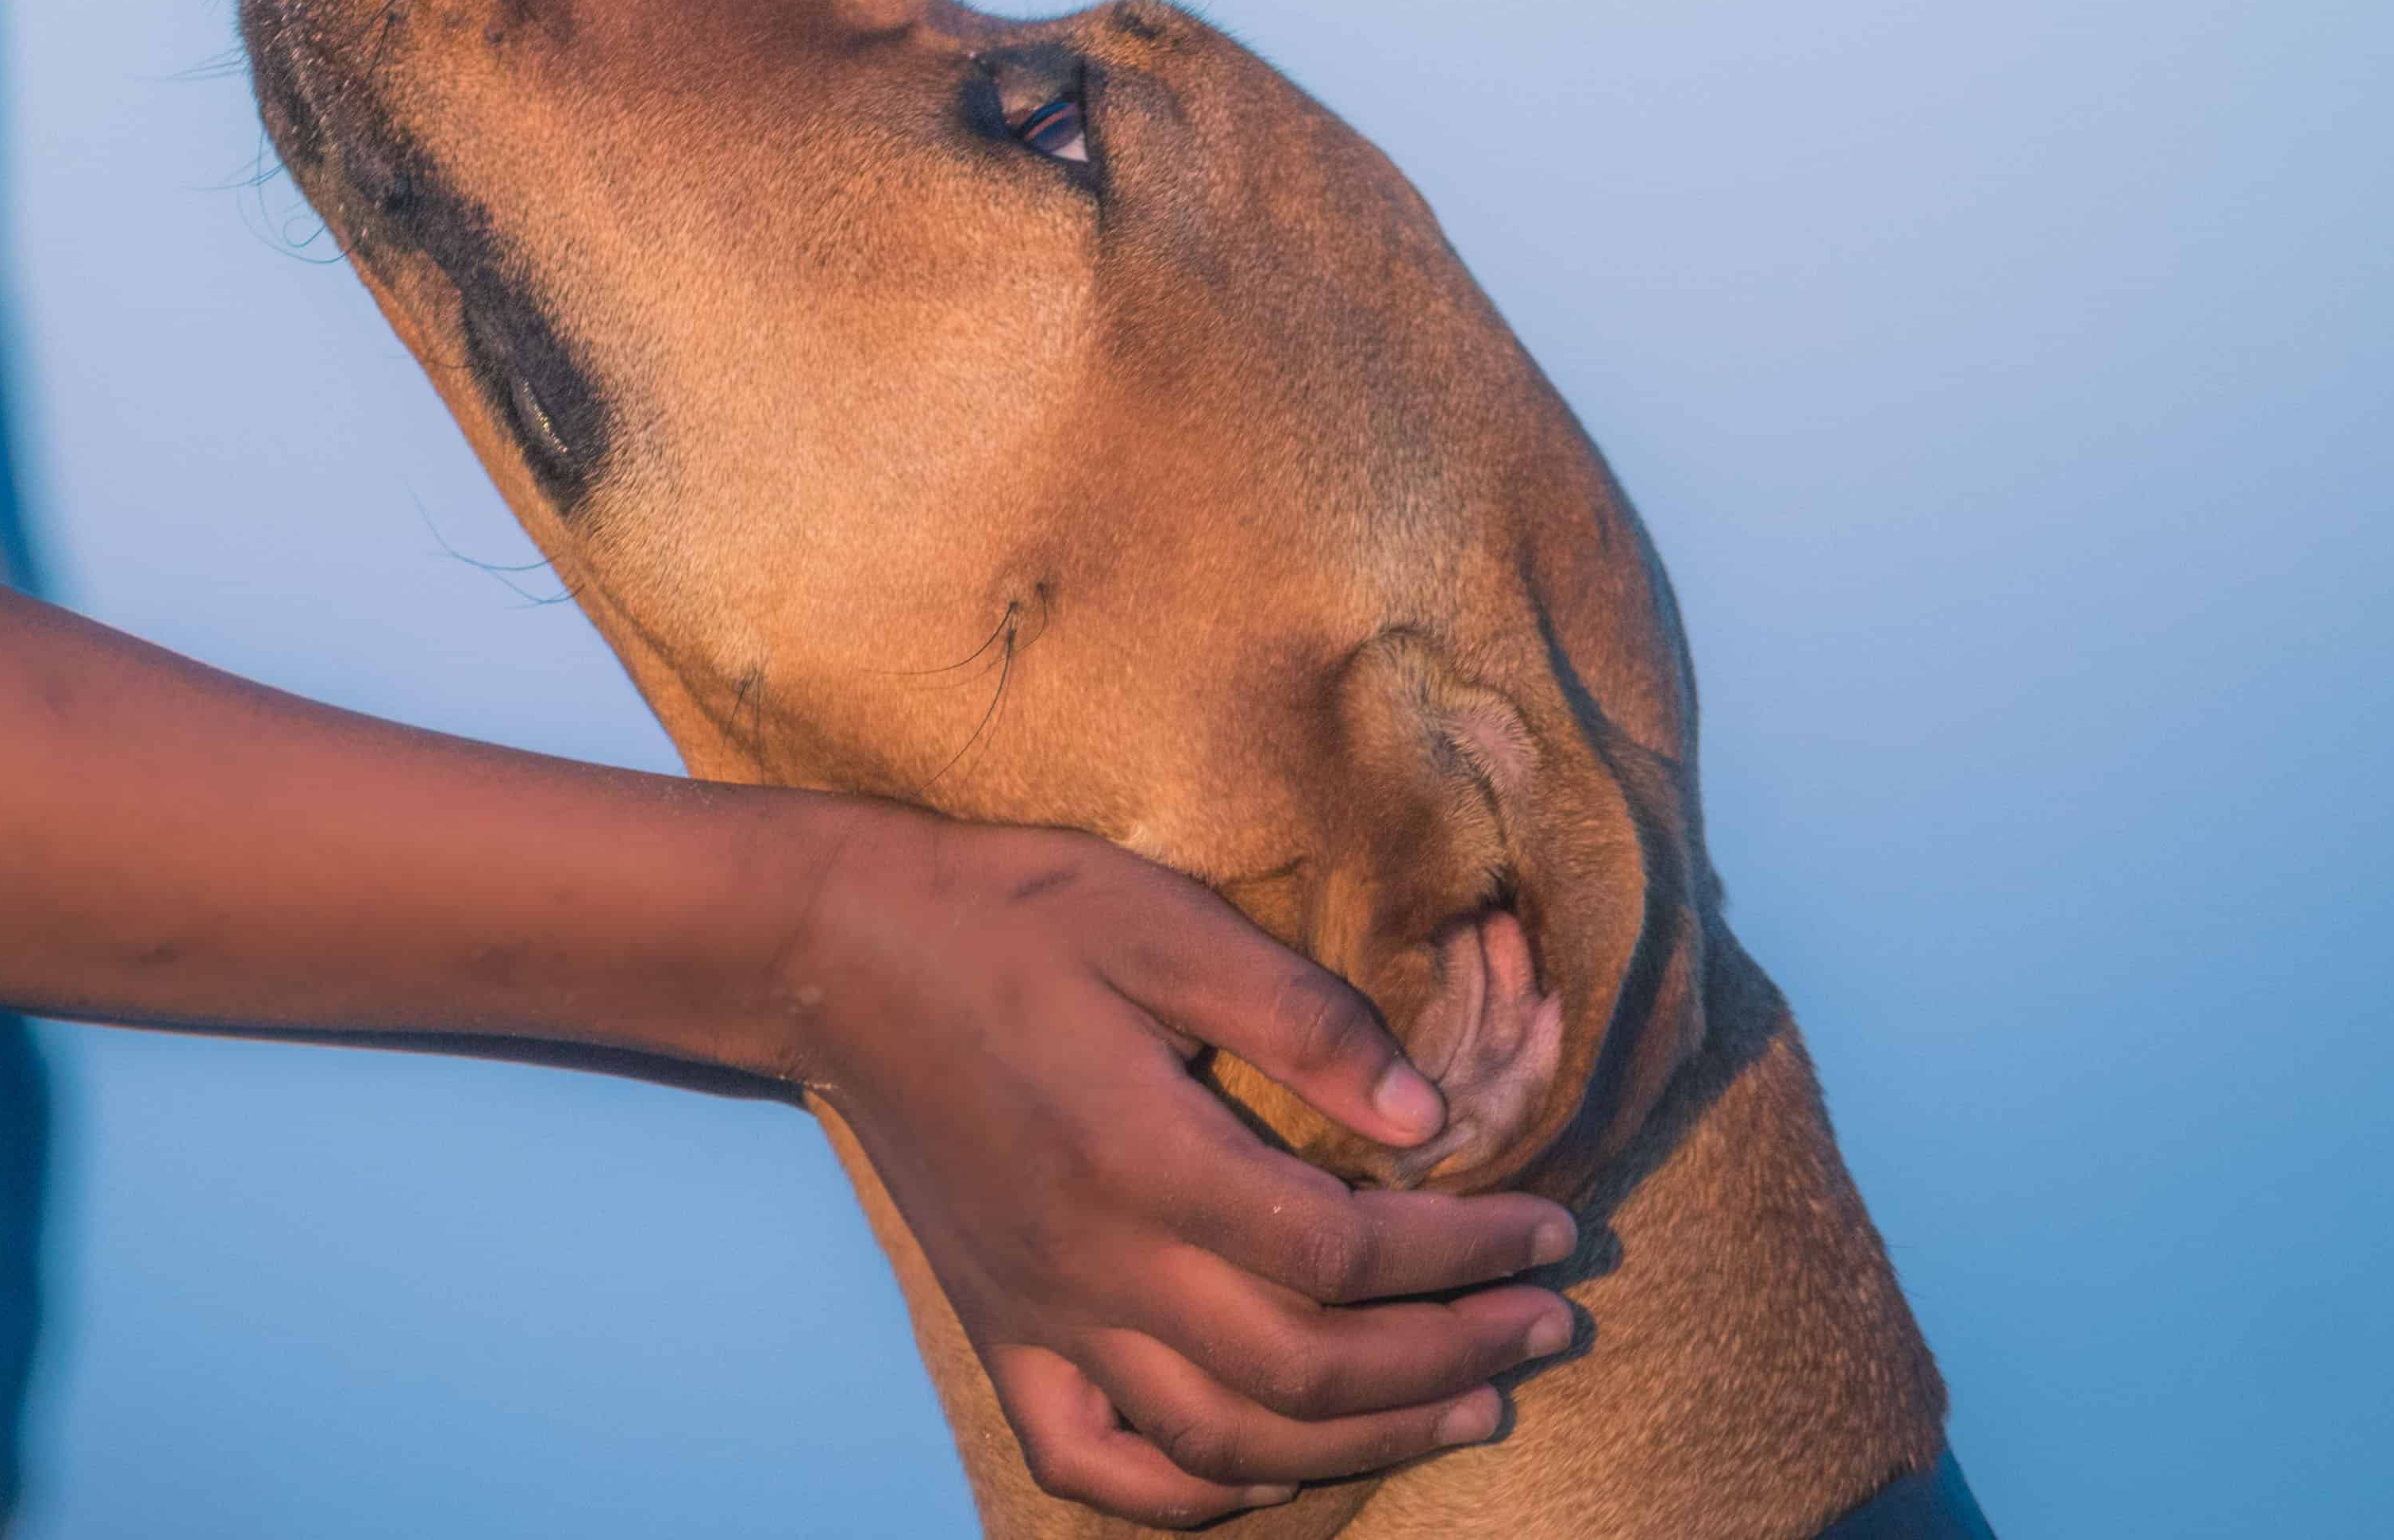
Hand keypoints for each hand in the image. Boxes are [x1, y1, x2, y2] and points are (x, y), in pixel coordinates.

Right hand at [777, 809, 1577, 1526]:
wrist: (841, 949)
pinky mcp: (1001, 1332)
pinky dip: (1196, 1497)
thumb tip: (1423, 1120)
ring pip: (1224, 1442)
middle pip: (1305, 1369)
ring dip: (1366, 1442)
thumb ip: (1300, 1016)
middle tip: (1550, 1322)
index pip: (1343, 1250)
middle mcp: (1095, 1262)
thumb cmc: (1011, 913)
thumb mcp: (1164, 919)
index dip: (1468, 1254)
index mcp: (1144, 1155)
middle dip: (1453, 1359)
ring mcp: (1042, 1314)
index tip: (1553, 1230)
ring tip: (1471, 1407)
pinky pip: (1100, 1465)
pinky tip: (1275, 1473)